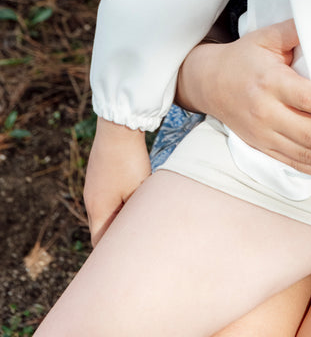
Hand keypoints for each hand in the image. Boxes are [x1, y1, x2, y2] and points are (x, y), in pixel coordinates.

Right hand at [83, 118, 151, 244]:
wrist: (118, 127)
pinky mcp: (98, 173)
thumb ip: (137, 214)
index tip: (125, 260)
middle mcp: (91, 200)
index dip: (111, 253)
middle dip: (115, 236)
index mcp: (98, 210)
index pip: (100, 242)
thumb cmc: (130, 161)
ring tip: (135, 219)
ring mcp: (93, 185)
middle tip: (133, 244)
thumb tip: (143, 230)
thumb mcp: (138, 191)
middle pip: (100, 228)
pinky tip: (131, 196)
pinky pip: (106, 196)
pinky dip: (116, 201)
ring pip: (104, 211)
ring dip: (117, 216)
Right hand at [177, 20, 310, 177]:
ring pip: (303, 154)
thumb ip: (296, 31)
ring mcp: (262, 134)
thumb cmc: (244, 56)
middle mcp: (265, 112)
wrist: (208, 82)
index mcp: (270, 82)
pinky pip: (292, 162)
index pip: (307, 98)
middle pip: (309, 135)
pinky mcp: (261, 147)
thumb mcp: (266, 36)